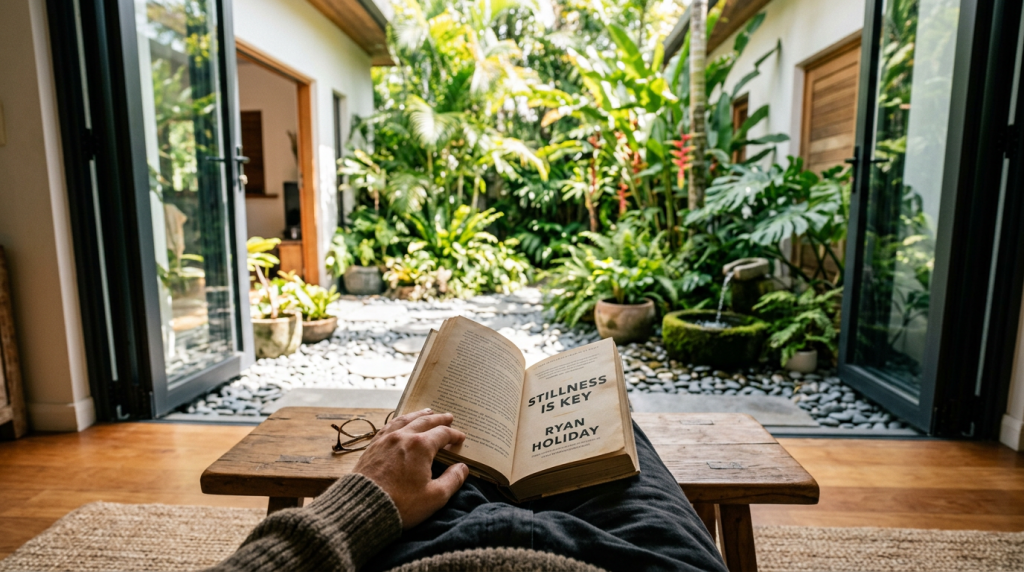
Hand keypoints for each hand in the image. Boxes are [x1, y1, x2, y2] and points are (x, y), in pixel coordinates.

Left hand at [353, 408, 469, 528]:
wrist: (363, 508)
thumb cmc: (401, 504)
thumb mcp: (435, 497)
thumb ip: (452, 480)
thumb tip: (462, 467)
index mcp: (421, 446)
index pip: (442, 434)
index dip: (454, 435)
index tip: (461, 437)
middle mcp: (403, 437)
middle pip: (425, 421)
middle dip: (439, 419)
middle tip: (448, 417)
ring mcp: (385, 440)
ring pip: (405, 420)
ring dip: (419, 415)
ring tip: (427, 412)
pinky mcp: (372, 446)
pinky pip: (388, 426)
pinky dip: (399, 421)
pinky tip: (400, 423)